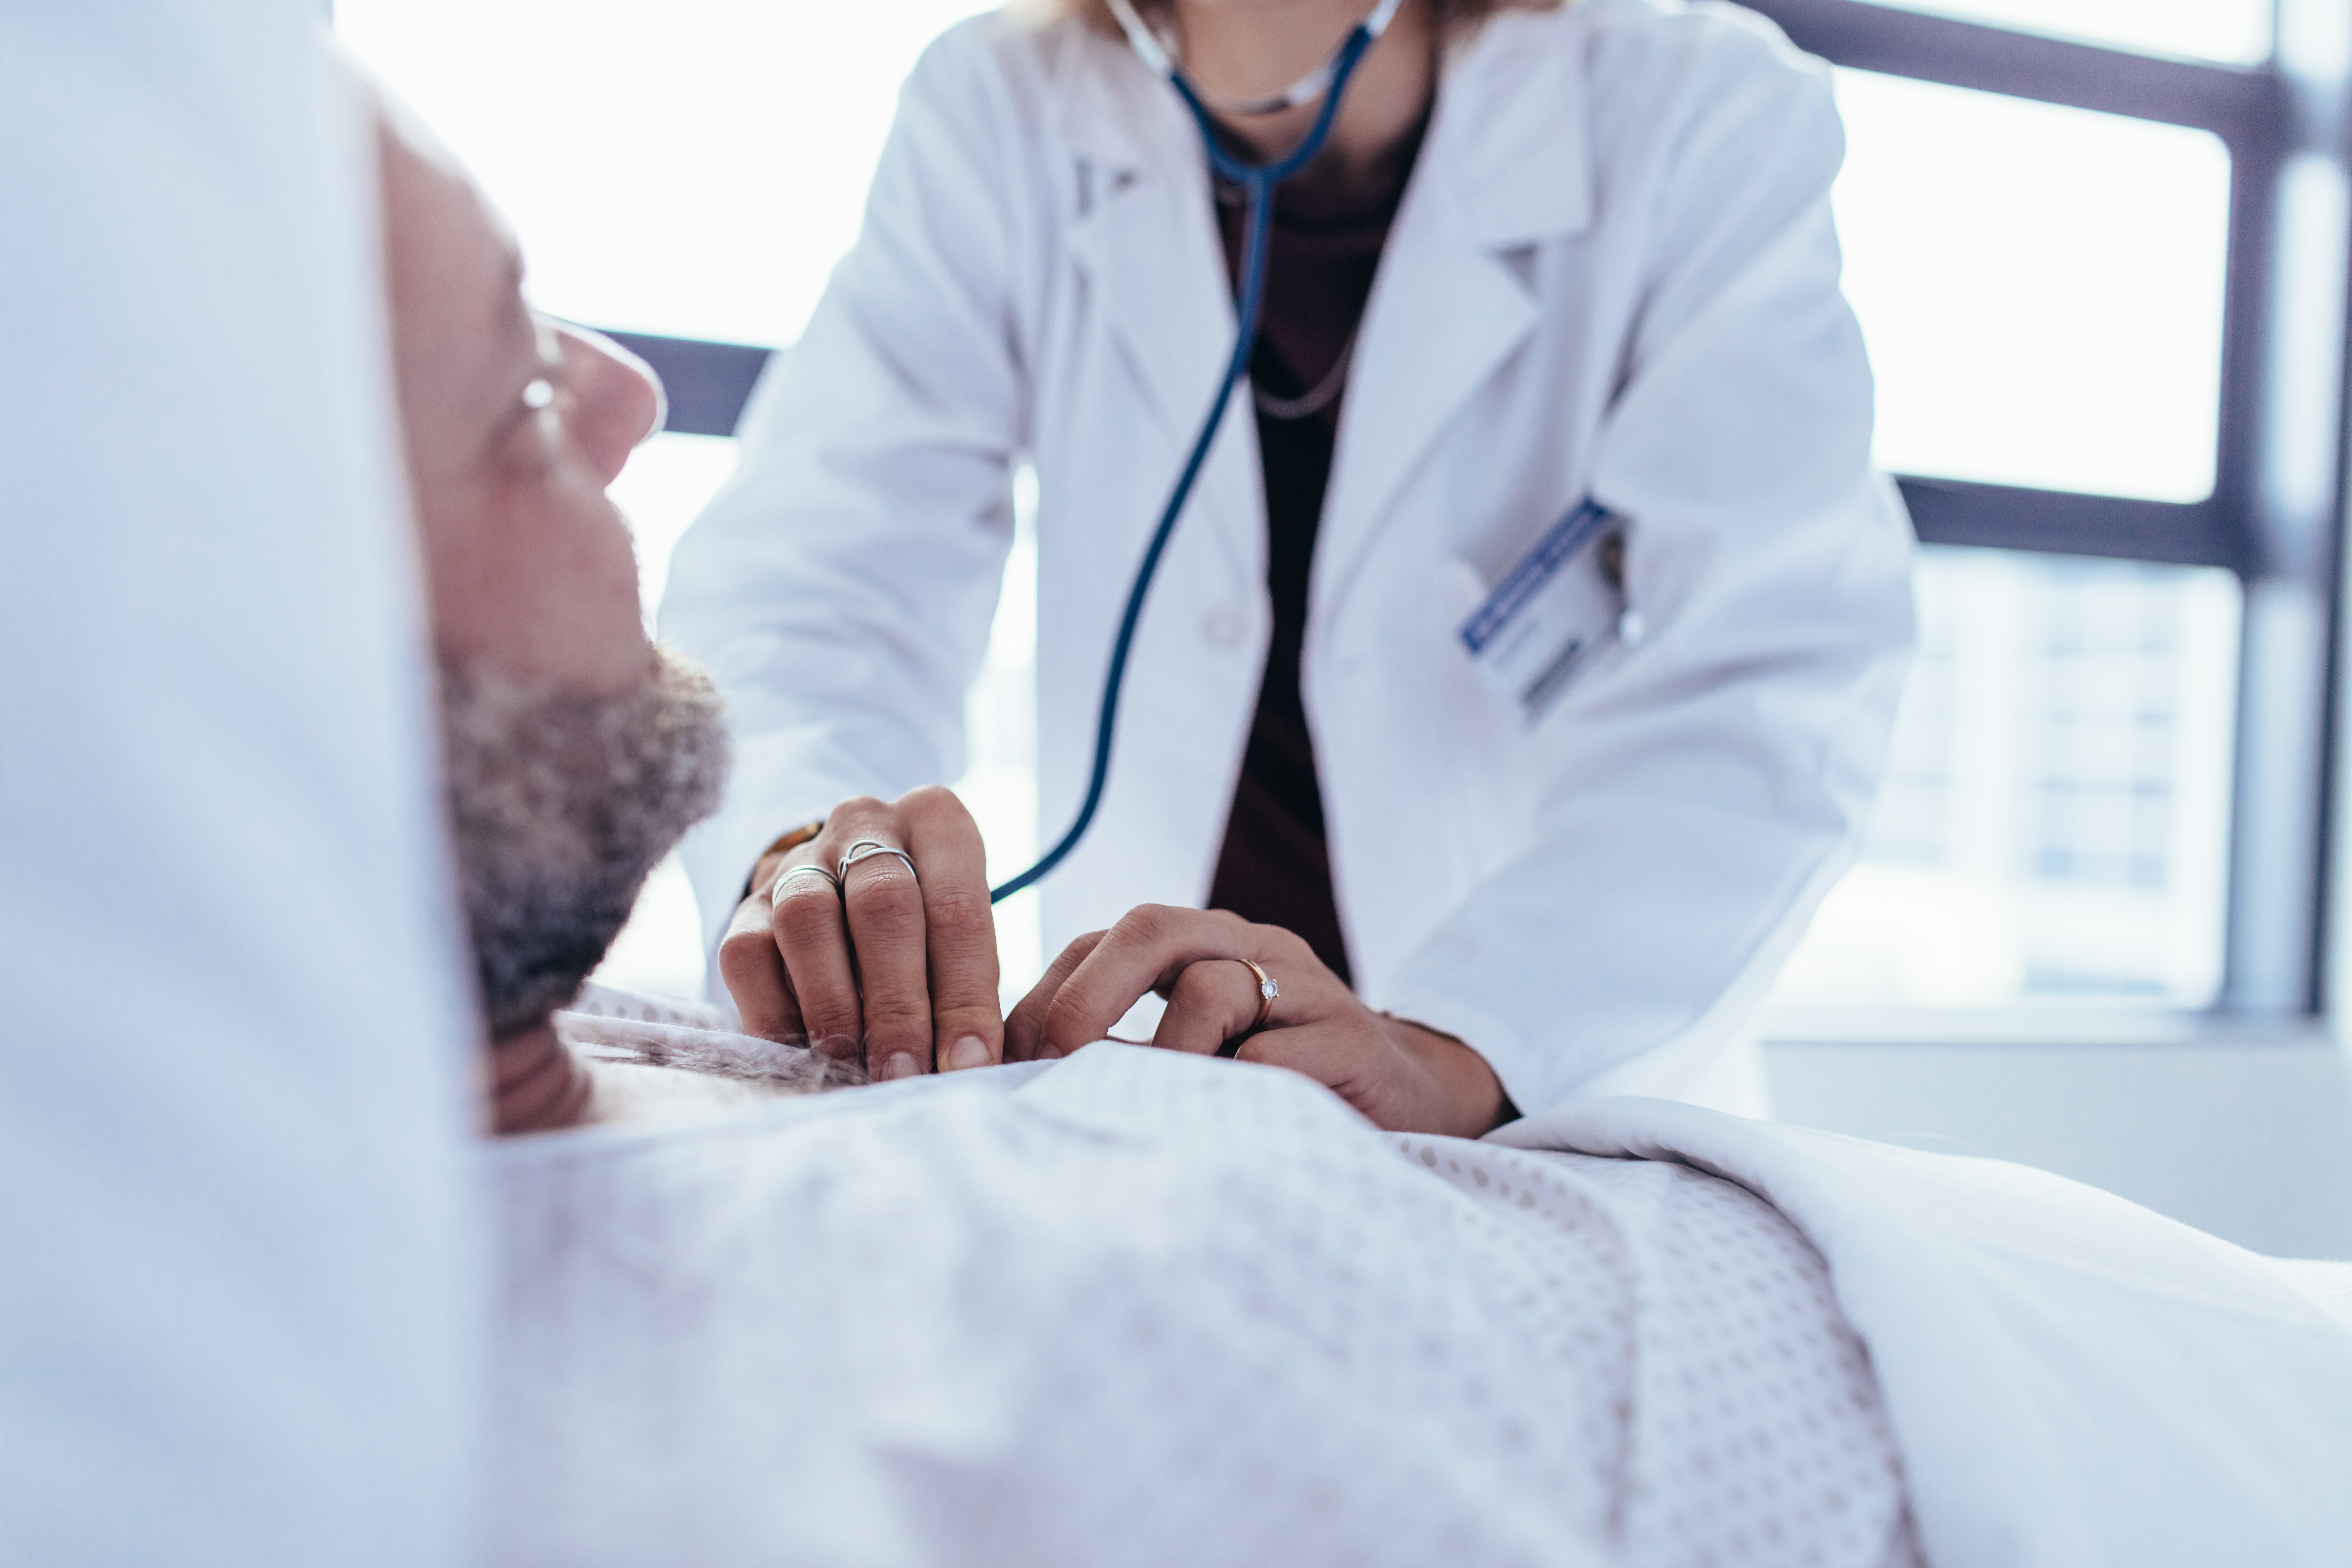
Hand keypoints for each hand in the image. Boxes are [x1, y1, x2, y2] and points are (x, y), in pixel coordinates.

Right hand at [717, 786, 1001, 1079]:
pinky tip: (801, 1056)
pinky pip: (747, 956)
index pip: (957, 909)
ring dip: (832, 1007)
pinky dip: (774, 1014)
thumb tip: (968, 1069)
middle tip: (907, 1075)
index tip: (969, 1065)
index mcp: (934, 821)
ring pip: (807, 922)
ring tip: (852, 1067)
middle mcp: (864, 823)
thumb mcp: (964, 939)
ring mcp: (799, 860)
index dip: (965, 997)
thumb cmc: (928, 929)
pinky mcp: (748, 904)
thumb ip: (966, 992)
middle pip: (882, 907)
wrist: (846, 891)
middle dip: (897, 1005)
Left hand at [1005, 906, 1513, 1137]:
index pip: (1102, 940)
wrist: (1416, 1093)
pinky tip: (1215, 1136)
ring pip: (1210, 988)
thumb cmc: (1281, 1080)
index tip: (1004, 1065)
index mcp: (1204, 943)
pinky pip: (1272, 1058)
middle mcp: (1251, 946)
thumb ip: (1127, 1050)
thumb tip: (1016, 1089)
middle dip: (1083, 1001)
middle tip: (1051, 1071)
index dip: (1043, 996)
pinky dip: (1230, 1093)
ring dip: (1160, 1057)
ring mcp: (1304, 990)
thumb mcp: (1201, 1049)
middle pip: (1149, 930)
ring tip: (1146, 1114)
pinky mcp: (1349, 1043)